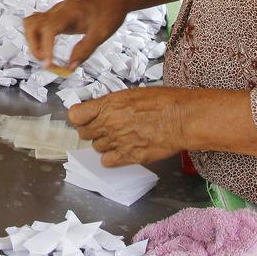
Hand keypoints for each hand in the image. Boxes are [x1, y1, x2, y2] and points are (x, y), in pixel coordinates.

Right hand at [24, 0, 129, 68]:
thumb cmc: (110, 11)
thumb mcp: (101, 33)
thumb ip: (84, 50)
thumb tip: (70, 67)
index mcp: (68, 12)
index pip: (48, 28)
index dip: (45, 47)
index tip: (49, 64)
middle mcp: (58, 10)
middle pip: (31, 24)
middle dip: (34, 46)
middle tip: (46, 62)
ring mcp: (56, 12)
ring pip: (31, 23)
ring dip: (33, 42)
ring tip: (45, 57)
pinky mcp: (57, 15)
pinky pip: (39, 24)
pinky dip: (38, 38)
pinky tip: (48, 49)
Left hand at [69, 86, 188, 165]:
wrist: (180, 118)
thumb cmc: (161, 102)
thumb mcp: (131, 94)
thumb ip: (111, 103)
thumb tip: (100, 109)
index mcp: (107, 105)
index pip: (75, 115)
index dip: (79, 116)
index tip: (83, 116)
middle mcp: (108, 124)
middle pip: (84, 133)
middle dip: (91, 130)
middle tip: (103, 127)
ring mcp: (117, 142)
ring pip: (96, 147)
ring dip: (104, 143)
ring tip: (119, 136)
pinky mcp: (129, 156)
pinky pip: (108, 162)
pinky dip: (112, 158)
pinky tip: (121, 150)